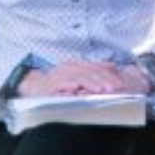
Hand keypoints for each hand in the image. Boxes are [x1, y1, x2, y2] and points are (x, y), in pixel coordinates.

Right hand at [19, 60, 140, 96]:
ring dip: (89, 84)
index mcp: (76, 64)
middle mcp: (68, 68)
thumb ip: (95, 69)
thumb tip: (113, 66)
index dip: (108, 76)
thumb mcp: (77, 73)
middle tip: (113, 88)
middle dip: (102, 81)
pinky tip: (75, 90)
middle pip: (88, 73)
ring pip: (77, 79)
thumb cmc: (59, 81)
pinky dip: (68, 87)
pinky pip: (60, 86)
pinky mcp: (50, 86)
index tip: (120, 83)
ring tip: (100, 90)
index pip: (96, 68)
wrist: (35, 85)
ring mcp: (59, 76)